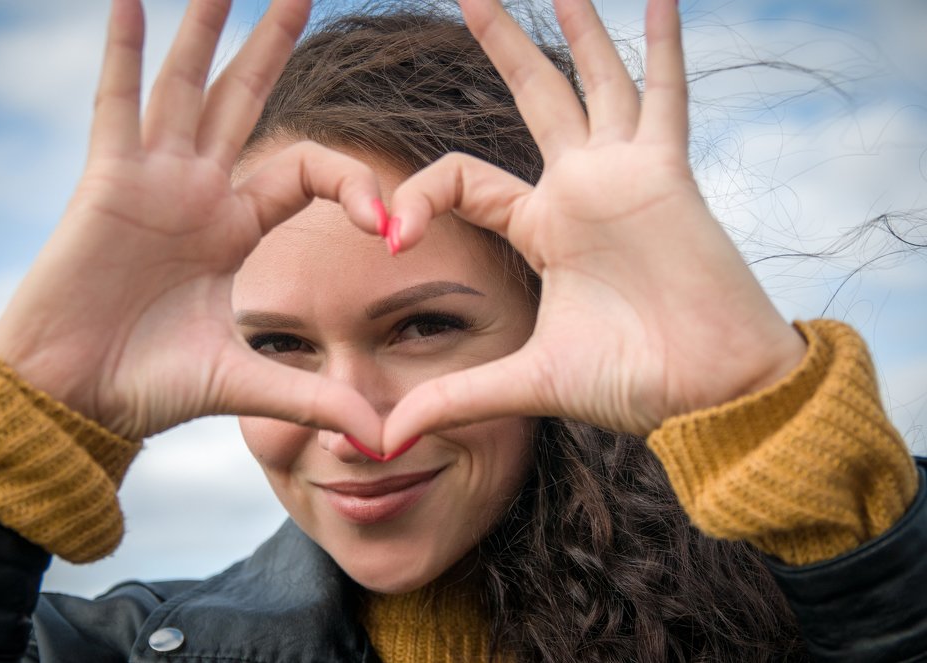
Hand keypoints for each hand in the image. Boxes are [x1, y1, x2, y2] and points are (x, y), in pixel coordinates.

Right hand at [0, 0, 384, 443]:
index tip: (391, 225)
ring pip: (186, 85)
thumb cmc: (148, 386)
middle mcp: (198, 191)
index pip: (307, 173)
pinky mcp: (106, 181)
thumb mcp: (247, 383)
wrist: (75, 399)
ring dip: (207, 28)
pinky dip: (119, 49)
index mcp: (234, 228)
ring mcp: (152, 179)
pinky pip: (115, 103)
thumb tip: (388, 440)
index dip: (353, 186)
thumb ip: (317, 397)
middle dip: (273, 46)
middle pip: (245, 101)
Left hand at [383, 0, 805, 448]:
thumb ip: (453, 398)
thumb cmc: (634, 384)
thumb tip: (383, 439)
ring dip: (576, 24)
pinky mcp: (665, 173)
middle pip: (534, 96)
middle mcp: (581, 189)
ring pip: (594, 79)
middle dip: (504, 42)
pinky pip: (664, 95)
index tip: (391, 237)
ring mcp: (625, 174)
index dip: (419, 197)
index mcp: (544, 228)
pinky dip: (664, 44)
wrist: (711, 395)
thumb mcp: (526, 382)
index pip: (464, 179)